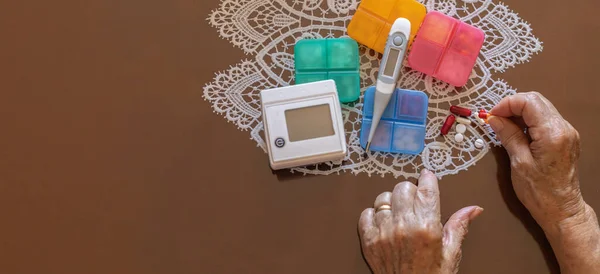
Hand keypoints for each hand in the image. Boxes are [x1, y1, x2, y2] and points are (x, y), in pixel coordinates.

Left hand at [358, 169, 482, 273]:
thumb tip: (474, 209)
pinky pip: (366, 213)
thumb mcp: (451, 253)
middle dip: (411, 192)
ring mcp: (383, 232)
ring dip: (392, 203)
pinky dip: (374, 215)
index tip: (427, 176)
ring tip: (400, 215)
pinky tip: (385, 224)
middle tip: (416, 203)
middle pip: (403, 188)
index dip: (427, 179)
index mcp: (427, 227)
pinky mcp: (368, 240)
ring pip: (384, 198)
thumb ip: (459, 226)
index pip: (427, 189)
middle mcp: (403, 226)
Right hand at [490, 92, 599, 273]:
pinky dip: (528, 120)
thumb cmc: (538, 191)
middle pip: (536, 100)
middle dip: (512, 105)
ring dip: (520, 112)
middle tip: (495, 120)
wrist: (561, 210)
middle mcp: (564, 128)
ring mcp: (567, 132)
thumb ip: (508, 135)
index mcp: (552, 133)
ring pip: (541, 108)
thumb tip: (494, 118)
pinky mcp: (565, 138)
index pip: (529, 102)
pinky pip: (545, 119)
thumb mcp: (518, 162)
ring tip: (503, 126)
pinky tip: (516, 132)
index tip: (491, 116)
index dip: (507, 104)